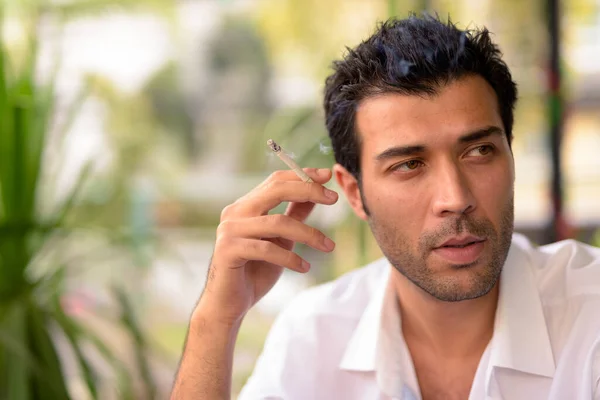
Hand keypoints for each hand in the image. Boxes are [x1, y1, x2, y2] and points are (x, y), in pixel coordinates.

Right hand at [196, 168, 337, 325]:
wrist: (229, 304)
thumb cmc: (255, 271)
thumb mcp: (281, 239)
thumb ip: (294, 215)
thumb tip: (315, 194)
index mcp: (246, 206)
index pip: (275, 181)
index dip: (302, 175)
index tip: (327, 176)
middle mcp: (235, 212)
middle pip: (275, 190)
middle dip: (308, 190)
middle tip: (334, 199)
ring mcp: (229, 230)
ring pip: (277, 222)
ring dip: (308, 234)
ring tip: (328, 246)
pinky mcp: (228, 250)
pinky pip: (267, 249)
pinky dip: (290, 258)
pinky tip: (304, 267)